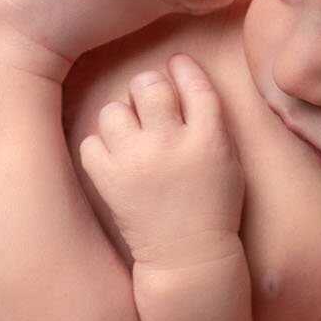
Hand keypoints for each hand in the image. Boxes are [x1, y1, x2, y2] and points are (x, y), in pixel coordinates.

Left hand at [79, 54, 245, 271]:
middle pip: (149, 85)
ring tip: (130, 135)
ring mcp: (136, 161)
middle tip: (148, 100)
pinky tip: (115, 158)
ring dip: (121, 117)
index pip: (195, 85)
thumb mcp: (229, 161)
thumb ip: (210, 122)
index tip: (177, 64)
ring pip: (113, 110)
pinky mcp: (109, 180)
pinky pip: (91, 142)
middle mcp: (170, 144)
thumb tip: (182, 82)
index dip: (184, 69)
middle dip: (148, 87)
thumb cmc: (213, 208)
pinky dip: (100, 147)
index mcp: (209, 139)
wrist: (187, 256)